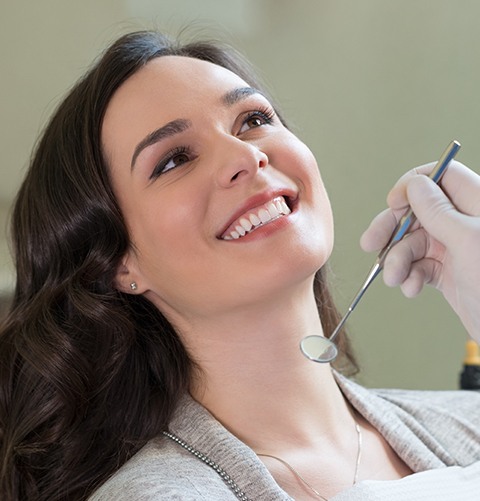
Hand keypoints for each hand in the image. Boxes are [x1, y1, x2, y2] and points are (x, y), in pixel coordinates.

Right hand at [360, 161, 479, 340]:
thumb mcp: (467, 240)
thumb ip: (438, 210)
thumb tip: (415, 185)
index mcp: (477, 204)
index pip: (441, 176)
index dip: (413, 186)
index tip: (394, 203)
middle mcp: (464, 222)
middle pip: (418, 212)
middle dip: (392, 229)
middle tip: (371, 242)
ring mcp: (455, 247)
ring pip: (412, 242)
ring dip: (397, 260)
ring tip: (394, 277)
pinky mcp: (448, 271)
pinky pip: (418, 266)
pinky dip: (409, 277)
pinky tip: (412, 287)